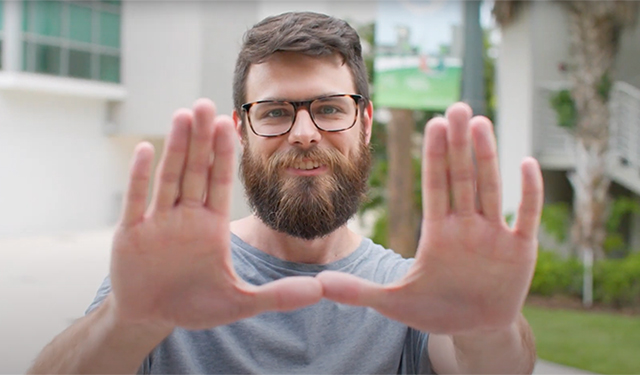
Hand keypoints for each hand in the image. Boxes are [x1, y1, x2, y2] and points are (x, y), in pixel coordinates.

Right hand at [110, 99, 321, 330]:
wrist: (152, 317)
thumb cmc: (194, 305)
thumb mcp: (240, 303)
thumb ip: (279, 295)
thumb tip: (321, 291)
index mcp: (211, 225)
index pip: (220, 181)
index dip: (224, 153)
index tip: (230, 123)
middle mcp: (186, 216)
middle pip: (195, 170)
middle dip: (201, 139)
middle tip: (207, 104)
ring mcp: (158, 222)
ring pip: (168, 177)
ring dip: (175, 147)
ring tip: (183, 114)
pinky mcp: (131, 234)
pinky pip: (137, 200)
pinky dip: (140, 176)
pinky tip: (146, 149)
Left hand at [318, 103, 542, 333]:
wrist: (474, 329)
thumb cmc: (434, 310)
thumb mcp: (393, 303)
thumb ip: (357, 292)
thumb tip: (317, 284)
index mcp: (437, 232)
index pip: (435, 186)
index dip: (435, 156)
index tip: (432, 124)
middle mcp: (466, 226)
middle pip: (462, 178)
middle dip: (459, 144)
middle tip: (457, 107)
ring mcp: (494, 235)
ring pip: (491, 189)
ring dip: (488, 157)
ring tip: (482, 123)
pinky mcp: (520, 250)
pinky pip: (527, 216)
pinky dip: (529, 193)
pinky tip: (527, 163)